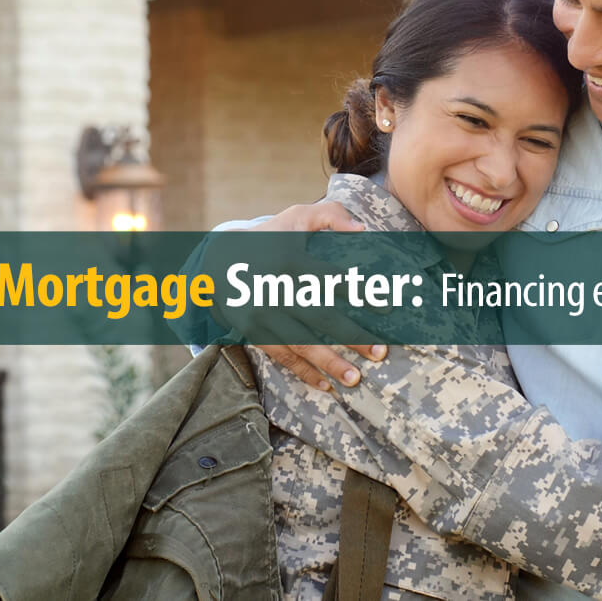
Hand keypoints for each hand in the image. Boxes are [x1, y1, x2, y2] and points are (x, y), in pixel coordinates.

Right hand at [206, 201, 386, 389]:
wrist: (215, 261)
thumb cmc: (269, 237)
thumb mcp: (296, 217)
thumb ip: (331, 215)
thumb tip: (363, 229)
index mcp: (289, 261)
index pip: (331, 280)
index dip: (361, 294)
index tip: (387, 309)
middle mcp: (274, 290)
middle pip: (319, 318)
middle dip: (352, 337)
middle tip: (381, 353)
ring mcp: (262, 315)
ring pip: (300, 343)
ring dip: (329, 363)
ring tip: (355, 378)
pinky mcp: (253, 333)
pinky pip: (282, 356)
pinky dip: (303, 372)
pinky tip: (326, 385)